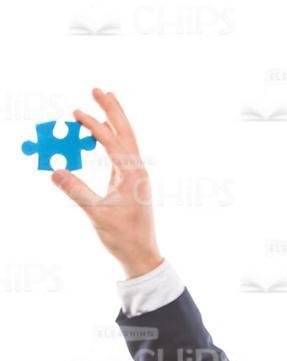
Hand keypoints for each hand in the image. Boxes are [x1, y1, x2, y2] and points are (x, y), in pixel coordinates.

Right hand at [51, 88, 162, 278]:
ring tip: (104, 103)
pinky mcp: (133, 184)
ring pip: (127, 142)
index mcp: (132, 175)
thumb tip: (54, 170)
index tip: (76, 112)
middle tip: (100, 89)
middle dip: (113, 110)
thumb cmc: (122, 236)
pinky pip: (123, 154)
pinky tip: (104, 137)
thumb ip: (76, 191)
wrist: (142, 254)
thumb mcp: (96, 214)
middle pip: (126, 133)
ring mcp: (137, 176)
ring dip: (115, 122)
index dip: (94, 125)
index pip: (112, 142)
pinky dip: (113, 140)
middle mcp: (138, 171)